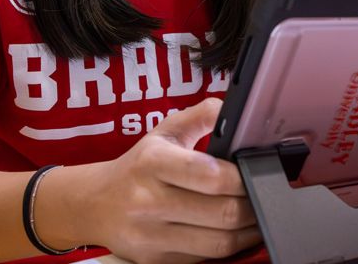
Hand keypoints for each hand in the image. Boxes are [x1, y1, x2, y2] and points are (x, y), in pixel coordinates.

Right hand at [84, 98, 260, 262]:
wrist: (94, 204)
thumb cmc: (138, 167)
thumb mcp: (165, 132)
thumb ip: (201, 116)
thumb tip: (235, 109)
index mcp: (153, 163)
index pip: (210, 175)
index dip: (242, 177)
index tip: (255, 173)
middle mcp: (148, 201)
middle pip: (222, 213)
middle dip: (252, 206)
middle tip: (264, 197)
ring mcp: (150, 235)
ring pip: (219, 242)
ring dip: (247, 232)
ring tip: (256, 218)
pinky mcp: (154, 260)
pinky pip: (205, 259)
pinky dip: (227, 248)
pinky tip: (235, 234)